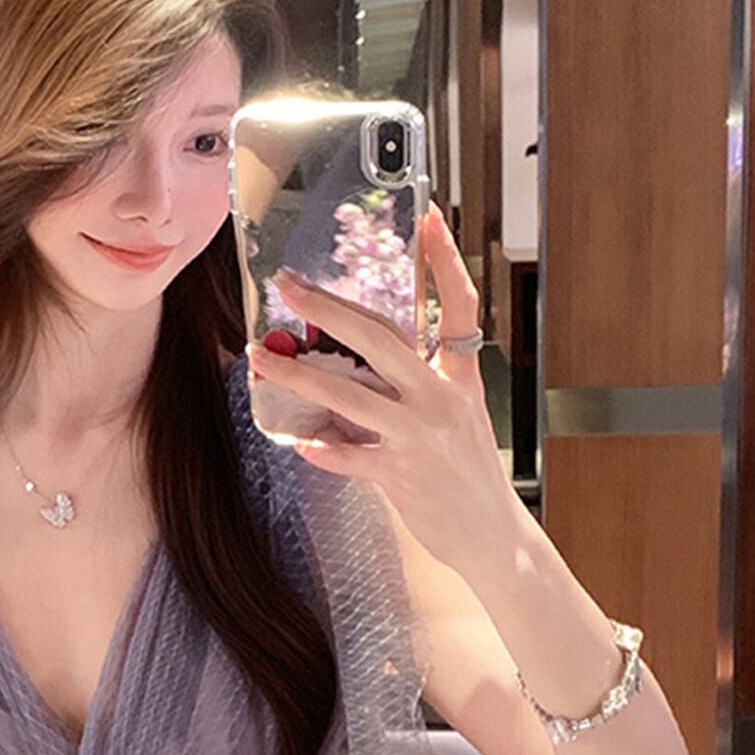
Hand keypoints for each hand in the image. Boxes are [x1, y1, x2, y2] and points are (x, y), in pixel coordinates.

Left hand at [247, 199, 519, 572]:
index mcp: (459, 378)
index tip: (428, 219)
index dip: (446, 263)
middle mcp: (441, 399)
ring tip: (262, 359)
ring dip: (299, 376)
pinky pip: (349, 458)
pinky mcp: (402, 477)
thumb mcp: (457, 416)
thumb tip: (356, 364)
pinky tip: (298, 442)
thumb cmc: (467, 474)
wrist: (492, 534)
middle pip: (380, 339)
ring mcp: (420, 438)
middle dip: (328, 310)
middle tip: (290, 286)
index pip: (458, 307)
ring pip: (349, 397)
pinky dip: (321, 451)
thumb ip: (415, 386)